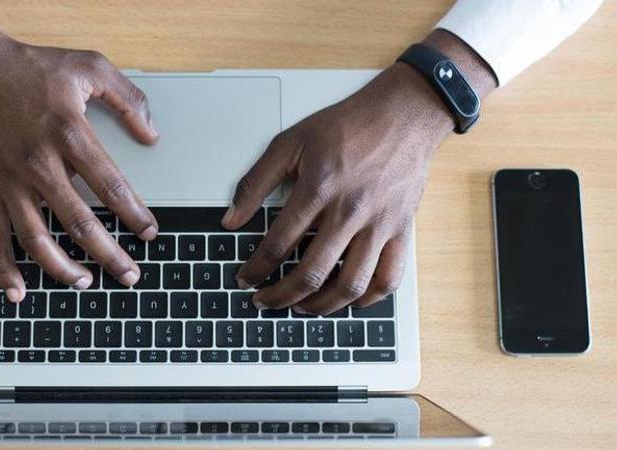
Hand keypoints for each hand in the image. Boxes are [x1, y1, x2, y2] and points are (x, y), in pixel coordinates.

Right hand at [0, 0, 158, 301]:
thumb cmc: (32, 67)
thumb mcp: (89, 66)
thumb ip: (127, 98)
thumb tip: (152, 134)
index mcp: (69, 133)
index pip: (110, 185)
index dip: (134, 214)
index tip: (150, 232)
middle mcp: (39, 163)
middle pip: (79, 221)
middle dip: (109, 254)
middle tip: (130, 276)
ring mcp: (10, 180)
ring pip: (36, 237)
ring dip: (62, 268)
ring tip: (86, 283)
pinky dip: (3, 267)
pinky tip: (18, 291)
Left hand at [223, 31, 495, 313]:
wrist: (404, 114)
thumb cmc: (347, 126)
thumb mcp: (290, 142)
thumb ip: (255, 182)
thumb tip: (231, 218)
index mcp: (318, 189)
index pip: (278, 244)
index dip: (256, 268)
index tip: (245, 278)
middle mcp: (350, 212)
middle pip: (311, 273)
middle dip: (280, 296)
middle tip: (264, 302)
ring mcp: (379, 225)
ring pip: (350, 284)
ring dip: (320, 306)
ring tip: (301, 307)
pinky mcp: (402, 230)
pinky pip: (388, 278)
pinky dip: (367, 298)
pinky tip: (349, 300)